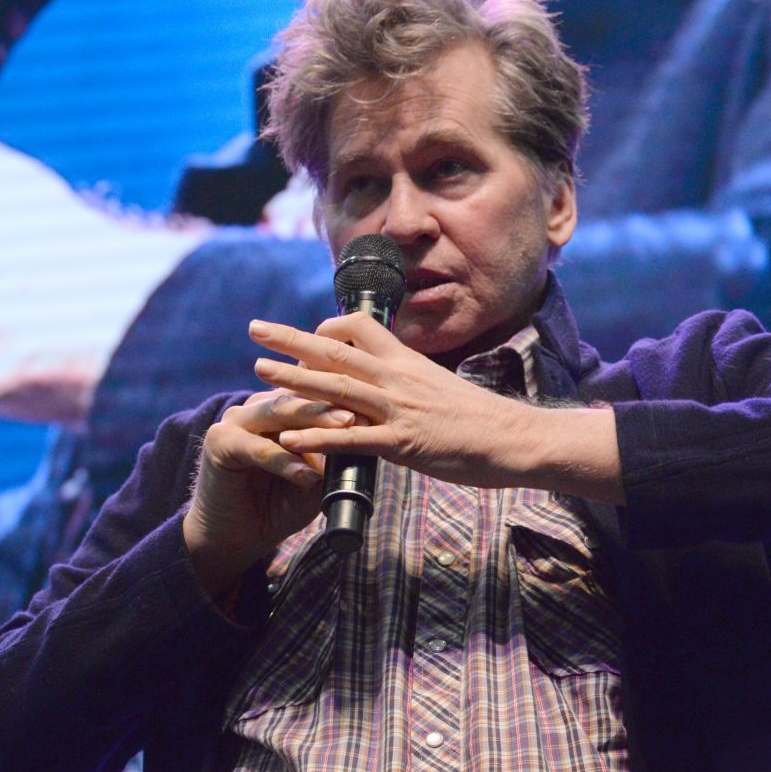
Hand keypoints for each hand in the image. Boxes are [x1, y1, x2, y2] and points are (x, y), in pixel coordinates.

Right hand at [183, 388, 355, 600]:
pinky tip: (307, 475)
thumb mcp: (315, 479)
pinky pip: (258, 448)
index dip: (343, 395)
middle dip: (332, 402)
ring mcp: (235, 421)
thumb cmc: (277, 507)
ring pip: (278, 413)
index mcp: (279, 407)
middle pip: (298, 396)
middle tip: (363, 412)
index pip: (312, 390)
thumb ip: (333, 457)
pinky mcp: (219, 442)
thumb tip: (367, 439)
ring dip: (313, 421)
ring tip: (344, 430)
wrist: (234, 538)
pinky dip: (285, 462)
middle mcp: (256, 407)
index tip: (377, 403)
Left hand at [249, 310, 623, 501]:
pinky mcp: (402, 443)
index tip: (307, 334)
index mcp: (407, 361)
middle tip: (255, 329)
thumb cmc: (482, 420)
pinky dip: (316, 437)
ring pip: (334, 387)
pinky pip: (350, 438)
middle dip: (290, 338)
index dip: (327, 328)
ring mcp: (398, 409)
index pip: (358, 328)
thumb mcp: (442, 388)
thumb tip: (393, 382)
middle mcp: (397, 378)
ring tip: (259, 372)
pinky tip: (289, 439)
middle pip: (334, 348)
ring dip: (292, 379)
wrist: (515, 439)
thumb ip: (411, 383)